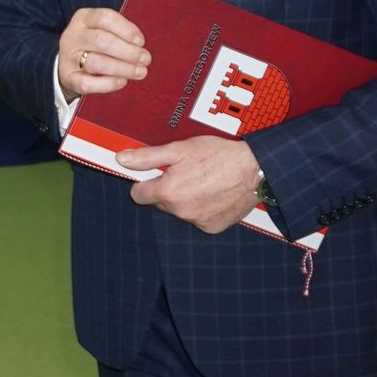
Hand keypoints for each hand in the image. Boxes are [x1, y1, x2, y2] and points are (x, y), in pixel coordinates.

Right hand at [57, 7, 150, 103]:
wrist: (70, 66)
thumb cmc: (95, 46)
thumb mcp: (103, 31)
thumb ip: (120, 34)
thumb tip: (140, 46)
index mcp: (83, 19)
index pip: (104, 18)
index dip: (126, 29)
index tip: (141, 42)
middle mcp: (73, 36)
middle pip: (101, 40)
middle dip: (128, 51)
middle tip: (145, 59)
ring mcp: (68, 58)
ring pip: (96, 63)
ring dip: (122, 68)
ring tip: (140, 72)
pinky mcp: (68, 78)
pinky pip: (87, 83)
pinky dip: (108, 83)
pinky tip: (122, 82)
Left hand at [120, 136, 262, 233]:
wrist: (255, 169)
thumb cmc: (218, 155)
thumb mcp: (179, 149)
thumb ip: (148, 157)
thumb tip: (121, 159)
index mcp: (168, 192)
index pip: (139, 194)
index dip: (145, 182)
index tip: (156, 175)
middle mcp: (180, 211)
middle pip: (161, 203)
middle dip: (168, 190)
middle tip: (186, 173)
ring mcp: (197, 221)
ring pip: (180, 211)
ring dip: (186, 200)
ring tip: (204, 182)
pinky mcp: (212, 227)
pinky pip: (198, 218)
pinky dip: (202, 208)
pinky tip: (214, 194)